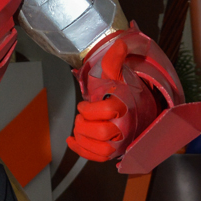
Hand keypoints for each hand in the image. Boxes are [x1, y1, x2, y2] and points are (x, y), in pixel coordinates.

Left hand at [67, 37, 129, 161]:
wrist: (129, 109)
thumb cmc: (118, 91)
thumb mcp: (113, 74)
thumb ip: (114, 60)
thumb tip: (121, 43)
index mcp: (126, 108)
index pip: (108, 111)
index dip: (91, 109)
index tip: (84, 105)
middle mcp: (126, 128)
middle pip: (103, 132)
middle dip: (85, 124)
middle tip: (82, 117)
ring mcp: (120, 142)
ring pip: (100, 148)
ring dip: (83, 137)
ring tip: (79, 126)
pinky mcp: (112, 153)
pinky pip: (97, 158)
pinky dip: (80, 150)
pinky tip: (71, 140)